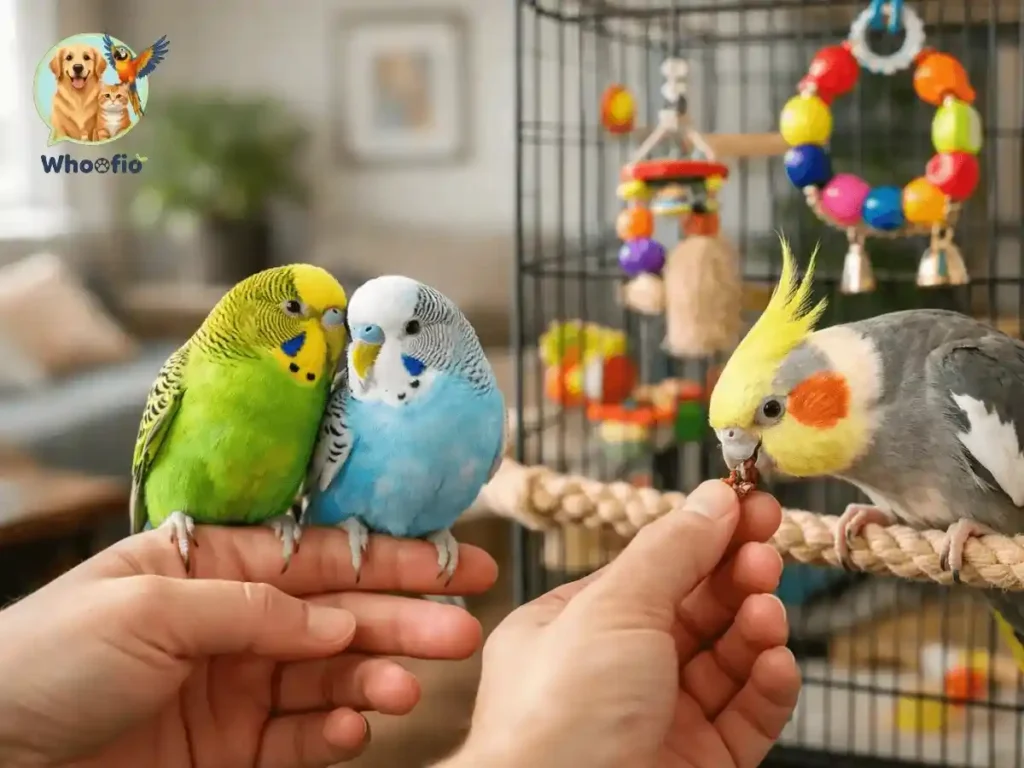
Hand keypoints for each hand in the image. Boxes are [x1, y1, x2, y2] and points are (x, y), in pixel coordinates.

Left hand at [0, 526, 496, 767]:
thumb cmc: (42, 660)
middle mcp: (234, 623)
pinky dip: (336, 731)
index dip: (389, 560)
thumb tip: (336, 615)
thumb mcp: (145, 606)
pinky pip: (302, 738)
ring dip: (376, 677)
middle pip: (339, 615)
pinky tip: (353, 726)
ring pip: (331, 676)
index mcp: (210, 566)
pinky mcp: (233, 751)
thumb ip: (251, 604)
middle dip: (404, 619)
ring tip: (407, 687)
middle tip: (464, 628)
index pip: (318, 556)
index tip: (454, 563)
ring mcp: (237, 689)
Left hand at [455, 481, 798, 767]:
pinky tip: (775, 661)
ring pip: (726, 659)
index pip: (652, 568)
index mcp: (576, 626)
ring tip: (766, 607)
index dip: (702, 534)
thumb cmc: (561, 711)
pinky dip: (767, 685)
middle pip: (694, 609)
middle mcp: (616, 670)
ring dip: (754, 626)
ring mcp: (660, 717)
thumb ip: (672, 549)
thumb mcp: (614, 607)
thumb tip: (714, 497)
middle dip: (735, 574)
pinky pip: (747, 715)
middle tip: (767, 546)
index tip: (749, 504)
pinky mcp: (701, 762)